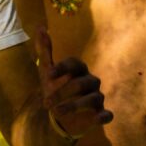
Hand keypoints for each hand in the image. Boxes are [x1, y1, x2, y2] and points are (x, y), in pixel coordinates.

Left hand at [36, 26, 111, 140]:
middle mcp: (90, 81)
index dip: (62, 67)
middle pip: (80, 83)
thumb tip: (40, 27)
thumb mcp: (47, 72)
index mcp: (79, 70)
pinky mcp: (100, 114)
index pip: (74, 63)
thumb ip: (45, 50)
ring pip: (92, 98)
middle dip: (62, 92)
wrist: (60, 116)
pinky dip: (103, 116)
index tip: (49, 74)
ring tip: (56, 113)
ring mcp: (97, 98)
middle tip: (46, 103)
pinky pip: (106, 114)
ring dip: (74, 105)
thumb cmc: (55, 89)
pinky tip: (96, 119)